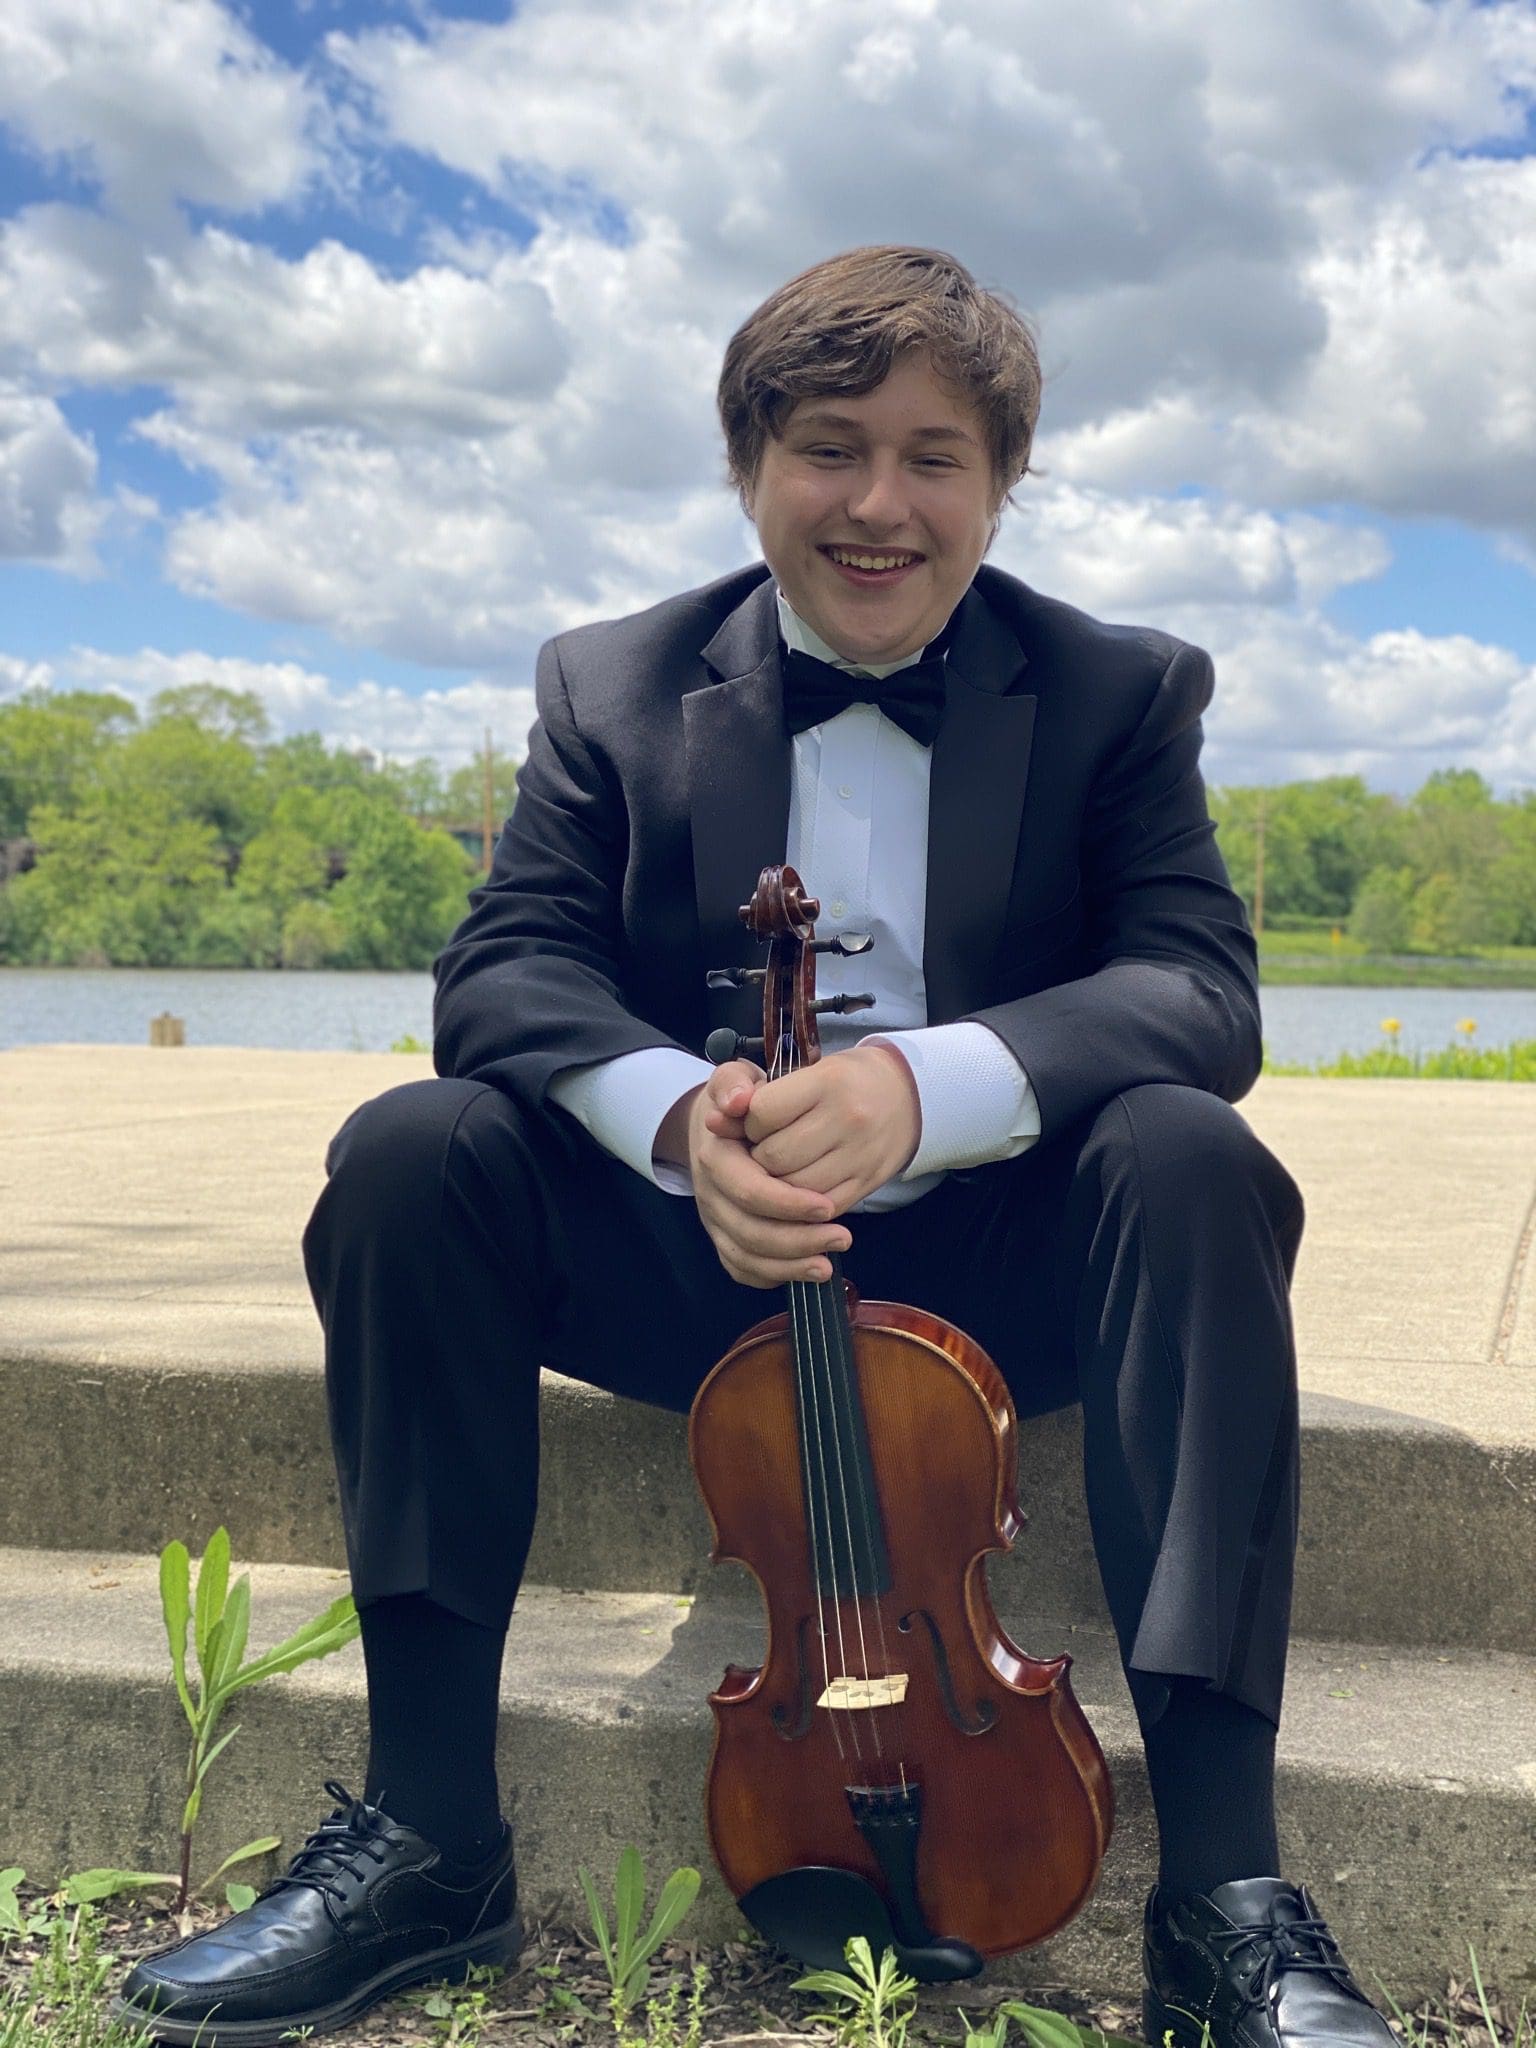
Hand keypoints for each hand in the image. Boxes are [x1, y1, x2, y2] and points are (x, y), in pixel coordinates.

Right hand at [688, 1060, 853, 1289]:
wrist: (716, 1125)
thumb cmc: (739, 1102)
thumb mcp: (734, 1079)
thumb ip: (734, 1083)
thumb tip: (739, 1100)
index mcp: (715, 1158)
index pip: (749, 1190)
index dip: (787, 1203)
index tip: (828, 1204)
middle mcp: (711, 1195)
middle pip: (749, 1231)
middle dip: (797, 1240)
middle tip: (844, 1237)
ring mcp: (715, 1221)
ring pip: (746, 1257)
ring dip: (790, 1265)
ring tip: (830, 1264)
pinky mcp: (724, 1238)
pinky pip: (742, 1269)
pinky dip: (773, 1276)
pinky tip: (806, 1272)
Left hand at [705, 1043, 920, 1218]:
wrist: (909, 1096)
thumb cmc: (845, 1081)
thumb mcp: (802, 1070)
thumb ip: (750, 1093)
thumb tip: (713, 1121)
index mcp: (828, 1081)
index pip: (762, 1114)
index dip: (748, 1122)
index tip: (756, 1121)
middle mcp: (848, 1118)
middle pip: (775, 1156)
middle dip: (758, 1158)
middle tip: (764, 1148)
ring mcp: (860, 1154)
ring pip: (794, 1189)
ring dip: (776, 1185)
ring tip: (780, 1168)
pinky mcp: (867, 1183)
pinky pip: (820, 1208)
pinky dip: (800, 1205)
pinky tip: (798, 1188)